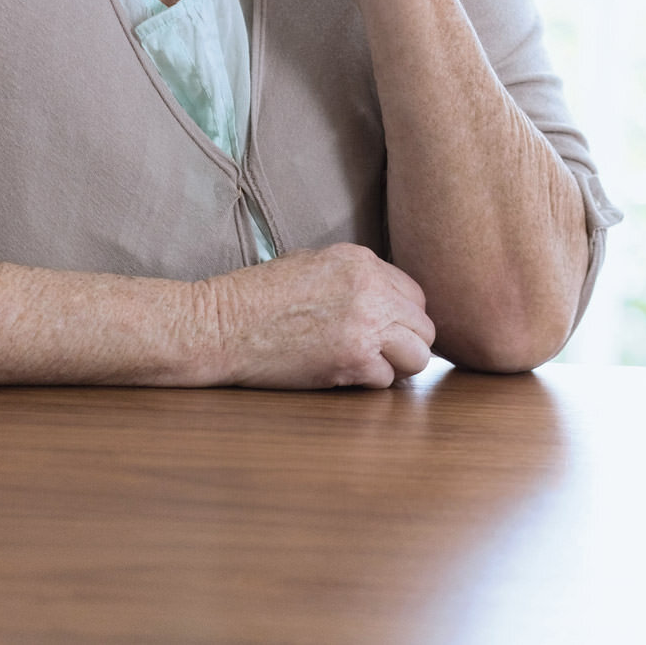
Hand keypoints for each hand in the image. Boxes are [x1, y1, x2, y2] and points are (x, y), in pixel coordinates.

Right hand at [202, 242, 435, 388]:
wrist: (221, 325)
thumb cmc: (255, 297)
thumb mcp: (311, 263)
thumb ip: (355, 276)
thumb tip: (386, 298)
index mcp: (361, 260)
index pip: (414, 294)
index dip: (403, 318)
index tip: (387, 331)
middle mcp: (371, 288)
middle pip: (424, 327)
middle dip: (406, 344)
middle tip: (381, 355)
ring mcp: (366, 324)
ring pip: (417, 357)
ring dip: (397, 367)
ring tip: (368, 367)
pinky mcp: (353, 358)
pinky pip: (386, 380)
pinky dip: (368, 383)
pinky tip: (342, 375)